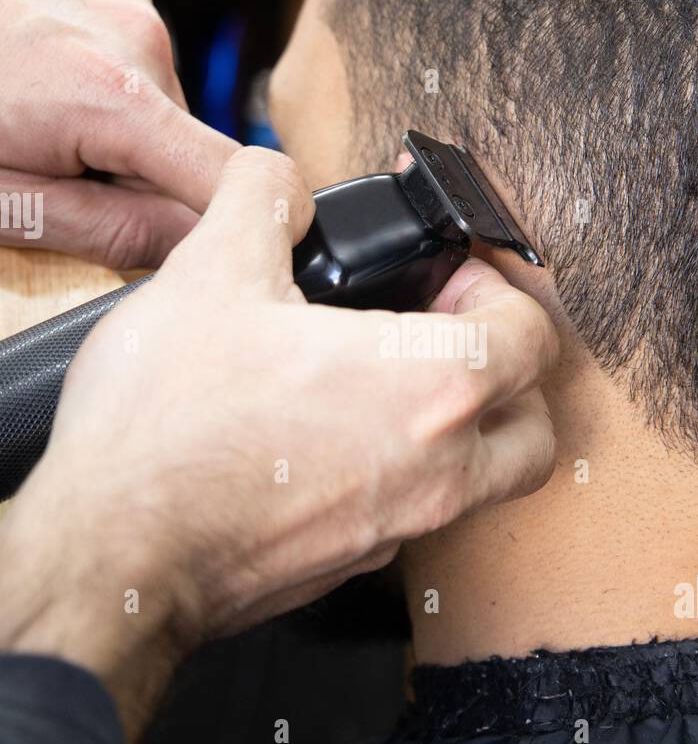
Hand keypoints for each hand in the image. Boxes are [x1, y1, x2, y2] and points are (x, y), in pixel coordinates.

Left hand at [0, 0, 237, 265]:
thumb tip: (194, 250)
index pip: (234, 177)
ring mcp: (126, 6)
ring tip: (41, 134)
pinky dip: (107, 100)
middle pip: (191, 153)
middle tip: (63, 188)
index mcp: (113, 96)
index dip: (243, 223)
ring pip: (163, 116)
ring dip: (121, 143)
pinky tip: (46, 97)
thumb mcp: (4, 201)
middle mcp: (137, 38)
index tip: (230, 259)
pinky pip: (139, 74)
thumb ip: (113, 232)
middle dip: (144, 186)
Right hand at [0, 147, 557, 738]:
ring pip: (485, 480)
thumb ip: (259, 199)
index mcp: (431, 388)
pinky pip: (417, 515)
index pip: (531, 334)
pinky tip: (334, 440)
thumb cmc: (168, 429)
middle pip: (535, 424)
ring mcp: (400, 528)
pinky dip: (405, 474)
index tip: (446, 271)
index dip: (497, 285)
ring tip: (392, 384)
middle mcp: (440, 470)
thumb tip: (274, 178)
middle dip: (509, 370)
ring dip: (467, 429)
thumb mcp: (209, 271)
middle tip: (444, 333)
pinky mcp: (353, 565)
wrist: (116, 555)